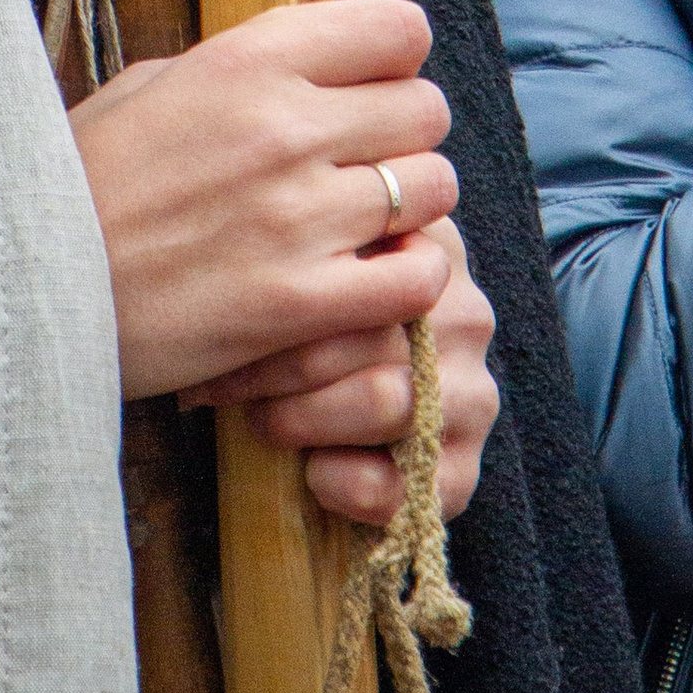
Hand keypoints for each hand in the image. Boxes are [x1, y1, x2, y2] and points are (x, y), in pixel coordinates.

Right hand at [70, 0, 455, 403]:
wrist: (22, 285)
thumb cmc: (78, 183)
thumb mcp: (145, 88)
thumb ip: (237, 69)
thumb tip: (306, 60)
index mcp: (246, 60)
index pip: (396, 28)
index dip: (394, 61)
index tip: (367, 91)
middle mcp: (283, 126)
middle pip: (427, 109)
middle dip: (405, 138)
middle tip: (365, 170)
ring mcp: (297, 216)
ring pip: (435, 190)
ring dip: (412, 211)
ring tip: (367, 232)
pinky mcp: (300, 302)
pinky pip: (417, 277)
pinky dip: (410, 282)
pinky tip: (371, 286)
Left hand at [194, 216, 497, 528]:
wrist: (347, 434)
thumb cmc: (306, 325)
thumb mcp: (309, 266)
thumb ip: (303, 238)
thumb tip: (241, 209)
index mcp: (427, 248)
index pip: (363, 263)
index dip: (286, 299)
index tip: (224, 319)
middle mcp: (464, 316)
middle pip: (365, 331)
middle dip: (276, 365)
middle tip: (219, 383)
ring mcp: (473, 394)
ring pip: (384, 400)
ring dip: (303, 419)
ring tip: (260, 420)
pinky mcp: (463, 469)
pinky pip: (402, 483)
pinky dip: (342, 482)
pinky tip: (311, 471)